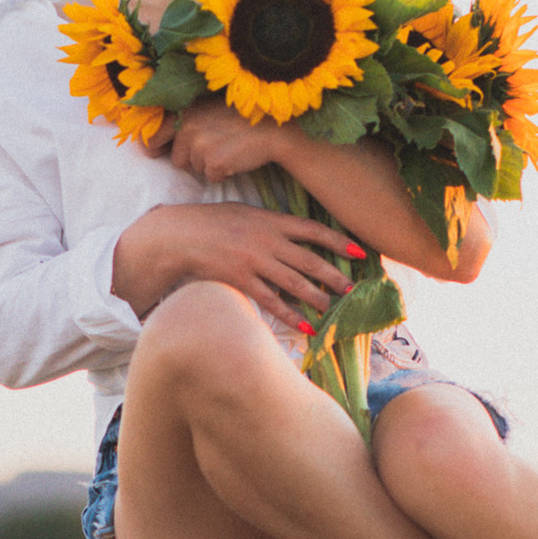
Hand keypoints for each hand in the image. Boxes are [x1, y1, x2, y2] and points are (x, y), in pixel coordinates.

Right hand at [113, 201, 360, 327]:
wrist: (178, 235)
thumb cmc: (211, 222)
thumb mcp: (244, 212)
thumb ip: (271, 222)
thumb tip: (296, 233)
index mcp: (270, 220)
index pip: (312, 229)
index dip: (338, 241)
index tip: (359, 251)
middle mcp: (267, 240)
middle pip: (309, 260)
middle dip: (334, 275)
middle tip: (352, 288)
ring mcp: (254, 261)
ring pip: (294, 283)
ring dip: (317, 297)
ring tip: (333, 309)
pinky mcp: (241, 280)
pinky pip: (272, 301)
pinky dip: (291, 315)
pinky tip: (306, 326)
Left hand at [162, 102, 292, 184]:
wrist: (273, 129)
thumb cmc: (241, 120)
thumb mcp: (208, 109)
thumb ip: (184, 121)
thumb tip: (152, 143)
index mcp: (184, 111)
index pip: (154, 135)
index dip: (154, 147)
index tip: (154, 152)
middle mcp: (188, 126)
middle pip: (177, 159)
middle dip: (192, 158)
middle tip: (214, 146)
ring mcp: (200, 145)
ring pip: (194, 169)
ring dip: (208, 164)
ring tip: (227, 148)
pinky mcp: (214, 163)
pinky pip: (211, 177)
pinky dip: (222, 172)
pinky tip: (235, 158)